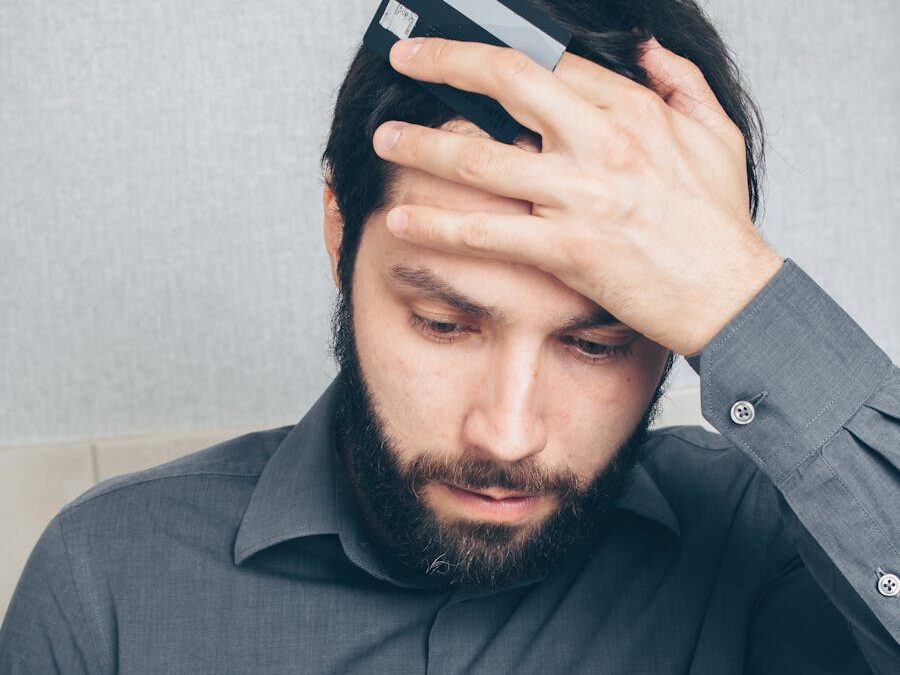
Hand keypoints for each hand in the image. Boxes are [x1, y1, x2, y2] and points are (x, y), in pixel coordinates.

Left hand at [372, 37, 782, 355]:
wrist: (732, 297)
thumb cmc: (719, 222)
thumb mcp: (714, 135)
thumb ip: (679, 80)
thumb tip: (645, 46)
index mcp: (635, 111)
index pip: (551, 62)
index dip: (498, 50)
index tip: (463, 50)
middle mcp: (603, 142)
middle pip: (509, 81)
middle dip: (447, 63)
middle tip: (406, 60)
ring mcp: (582, 196)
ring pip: (484, 159)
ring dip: (423, 146)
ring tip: (386, 140)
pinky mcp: (568, 249)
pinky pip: (487, 233)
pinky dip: (438, 226)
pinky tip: (402, 219)